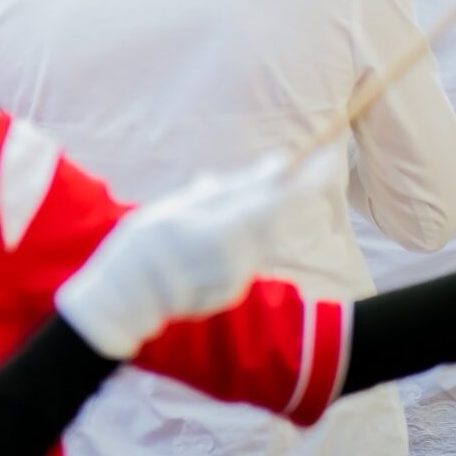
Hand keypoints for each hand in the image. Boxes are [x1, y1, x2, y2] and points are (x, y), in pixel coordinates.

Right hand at [56, 149, 337, 358]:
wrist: (127, 297)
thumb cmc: (145, 244)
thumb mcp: (177, 206)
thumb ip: (225, 190)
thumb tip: (265, 172)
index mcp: (226, 227)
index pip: (277, 198)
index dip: (305, 179)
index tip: (328, 159)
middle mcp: (240, 254)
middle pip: (271, 215)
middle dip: (282, 192)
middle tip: (293, 168)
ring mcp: (238, 276)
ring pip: (256, 235)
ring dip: (247, 217)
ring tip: (207, 213)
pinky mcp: (232, 291)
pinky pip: (241, 256)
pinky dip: (231, 241)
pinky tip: (200, 242)